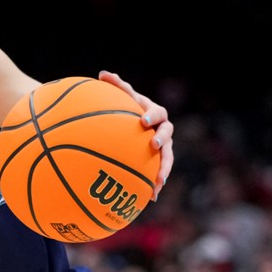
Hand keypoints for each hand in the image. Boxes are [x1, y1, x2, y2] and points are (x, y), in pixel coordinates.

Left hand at [98, 70, 174, 190]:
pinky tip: (150, 198)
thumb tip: (103, 73)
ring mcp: (164, 146)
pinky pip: (159, 172)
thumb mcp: (123, 99)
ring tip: (159, 181)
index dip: (152, 116)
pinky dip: (155, 184)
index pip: (157, 113)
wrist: (138, 125)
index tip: (143, 121)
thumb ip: (116, 86)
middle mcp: (163, 129)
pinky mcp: (160, 161)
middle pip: (167, 134)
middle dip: (162, 140)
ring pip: (168, 157)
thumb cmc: (129, 109)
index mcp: (155, 113)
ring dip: (164, 168)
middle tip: (154, 145)